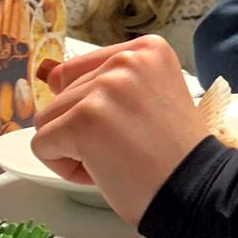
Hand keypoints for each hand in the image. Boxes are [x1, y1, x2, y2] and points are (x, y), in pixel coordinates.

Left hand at [30, 37, 208, 225]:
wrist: (195, 188)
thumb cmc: (173, 152)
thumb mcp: (149, 95)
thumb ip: (108, 81)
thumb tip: (51, 78)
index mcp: (147, 49)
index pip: (79, 69)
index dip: (94, 106)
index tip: (131, 124)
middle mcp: (126, 60)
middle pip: (62, 94)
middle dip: (83, 129)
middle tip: (128, 146)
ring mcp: (105, 88)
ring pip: (48, 119)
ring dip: (73, 148)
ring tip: (117, 157)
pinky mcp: (83, 120)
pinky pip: (42, 145)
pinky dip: (64, 167)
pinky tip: (103, 170)